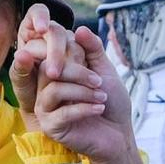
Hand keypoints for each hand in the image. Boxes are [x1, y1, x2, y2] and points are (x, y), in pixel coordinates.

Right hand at [11, 6, 132, 161]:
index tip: (93, 65)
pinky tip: (99, 108)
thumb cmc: (111, 102)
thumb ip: (93, 50)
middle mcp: (45, 87)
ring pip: (54, 90)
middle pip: (49, 69)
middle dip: (78, 72)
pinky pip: (61, 112)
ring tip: (101, 97)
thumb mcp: (104, 71)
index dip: (70, 52)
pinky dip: (83, 108)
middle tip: (100, 82)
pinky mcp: (50, 126)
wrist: (119, 135)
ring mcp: (45, 107)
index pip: (51, 53)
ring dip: (82, 91)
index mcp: (56, 72)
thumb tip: (80, 29)